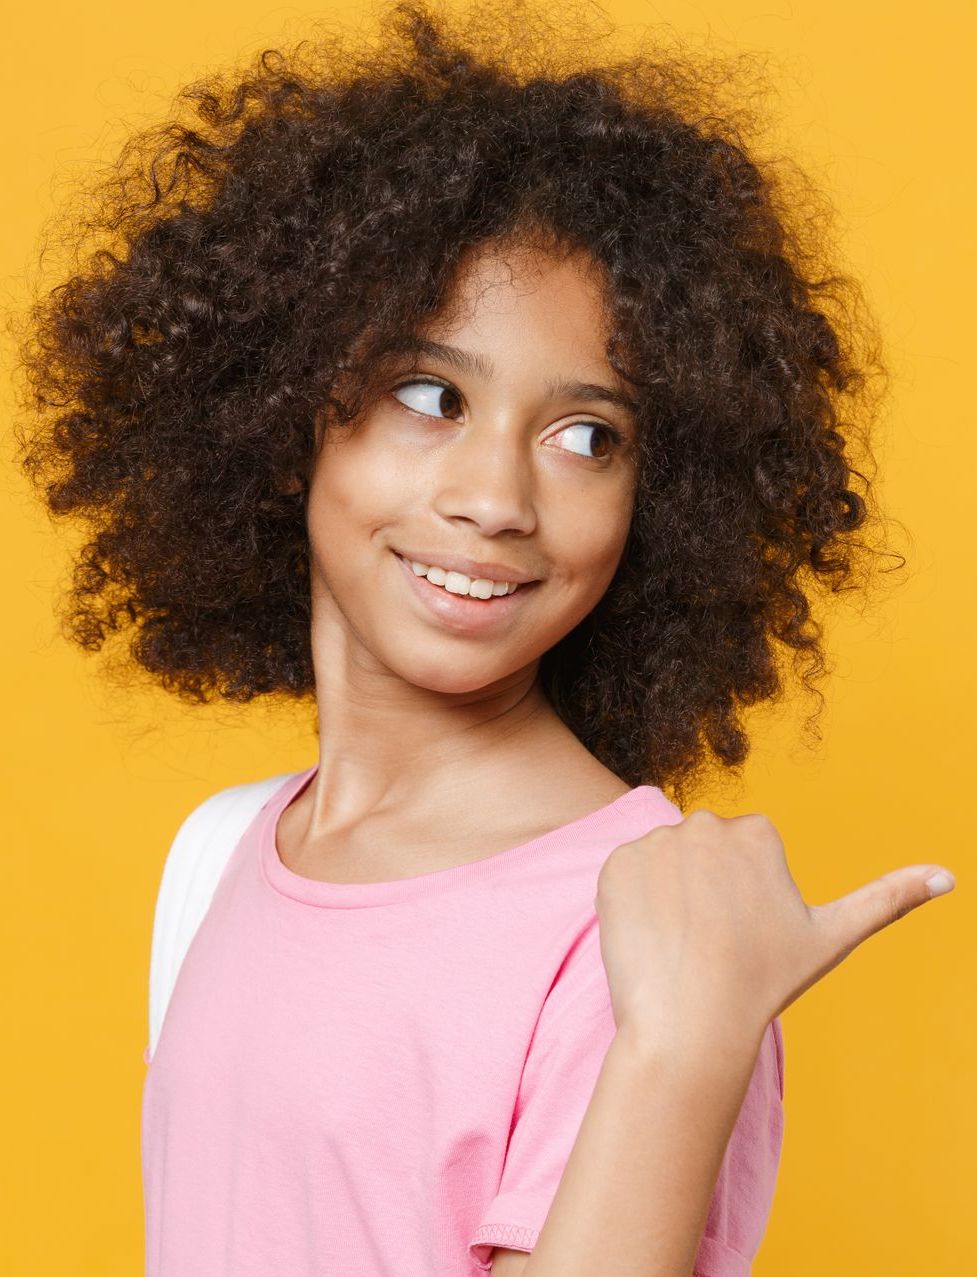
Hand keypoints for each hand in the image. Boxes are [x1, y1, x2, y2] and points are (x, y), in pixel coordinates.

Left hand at [594, 809, 955, 1048]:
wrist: (691, 1024)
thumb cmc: (766, 983)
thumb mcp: (832, 938)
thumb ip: (888, 898)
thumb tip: (949, 875)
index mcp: (758, 831)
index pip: (743, 852)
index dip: (742, 899)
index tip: (745, 935)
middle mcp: (705, 823)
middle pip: (701, 854)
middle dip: (705, 891)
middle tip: (711, 944)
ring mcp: (656, 842)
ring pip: (664, 865)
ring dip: (669, 896)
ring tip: (681, 945)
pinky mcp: (614, 864)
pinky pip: (626, 877)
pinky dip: (633, 904)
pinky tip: (649, 938)